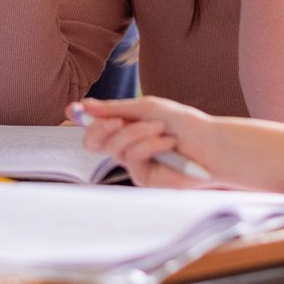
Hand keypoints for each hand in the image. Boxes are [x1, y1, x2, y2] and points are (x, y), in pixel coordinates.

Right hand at [70, 96, 215, 187]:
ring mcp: (133, 163)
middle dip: (100, 128)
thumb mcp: (147, 109)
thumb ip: (115, 110)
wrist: (210, 144)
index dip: (81, 117)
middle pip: (92, 141)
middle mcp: (125, 145)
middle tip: (116, 120)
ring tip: (160, 128)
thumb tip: (84, 105)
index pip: (94, 124)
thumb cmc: (183, 123)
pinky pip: (132, 159)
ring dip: (137, 133)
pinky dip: (149, 146)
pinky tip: (167, 143)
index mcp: (125, 126)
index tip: (73, 110)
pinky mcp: (143, 178)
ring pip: (113, 148)